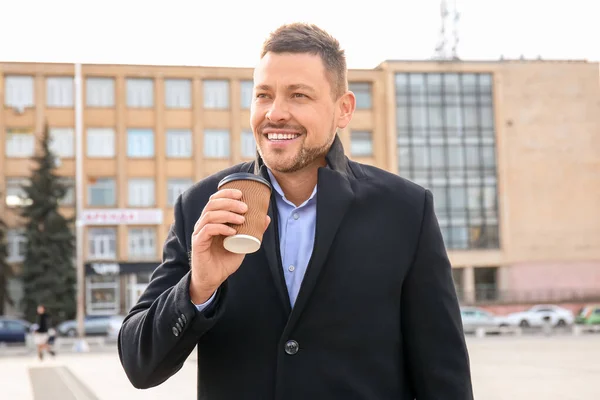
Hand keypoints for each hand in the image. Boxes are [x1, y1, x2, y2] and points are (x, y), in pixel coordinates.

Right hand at [189, 188, 270, 303]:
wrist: (213, 279)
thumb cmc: (225, 260)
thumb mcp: (242, 243)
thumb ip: (251, 231)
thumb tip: (265, 217)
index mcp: (212, 220)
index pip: (215, 200)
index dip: (226, 193)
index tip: (241, 193)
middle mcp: (203, 224)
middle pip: (212, 204)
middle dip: (230, 202)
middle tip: (245, 207)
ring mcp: (199, 233)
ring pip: (210, 215)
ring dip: (227, 214)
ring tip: (242, 219)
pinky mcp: (198, 243)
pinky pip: (207, 230)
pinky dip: (221, 228)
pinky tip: (232, 231)